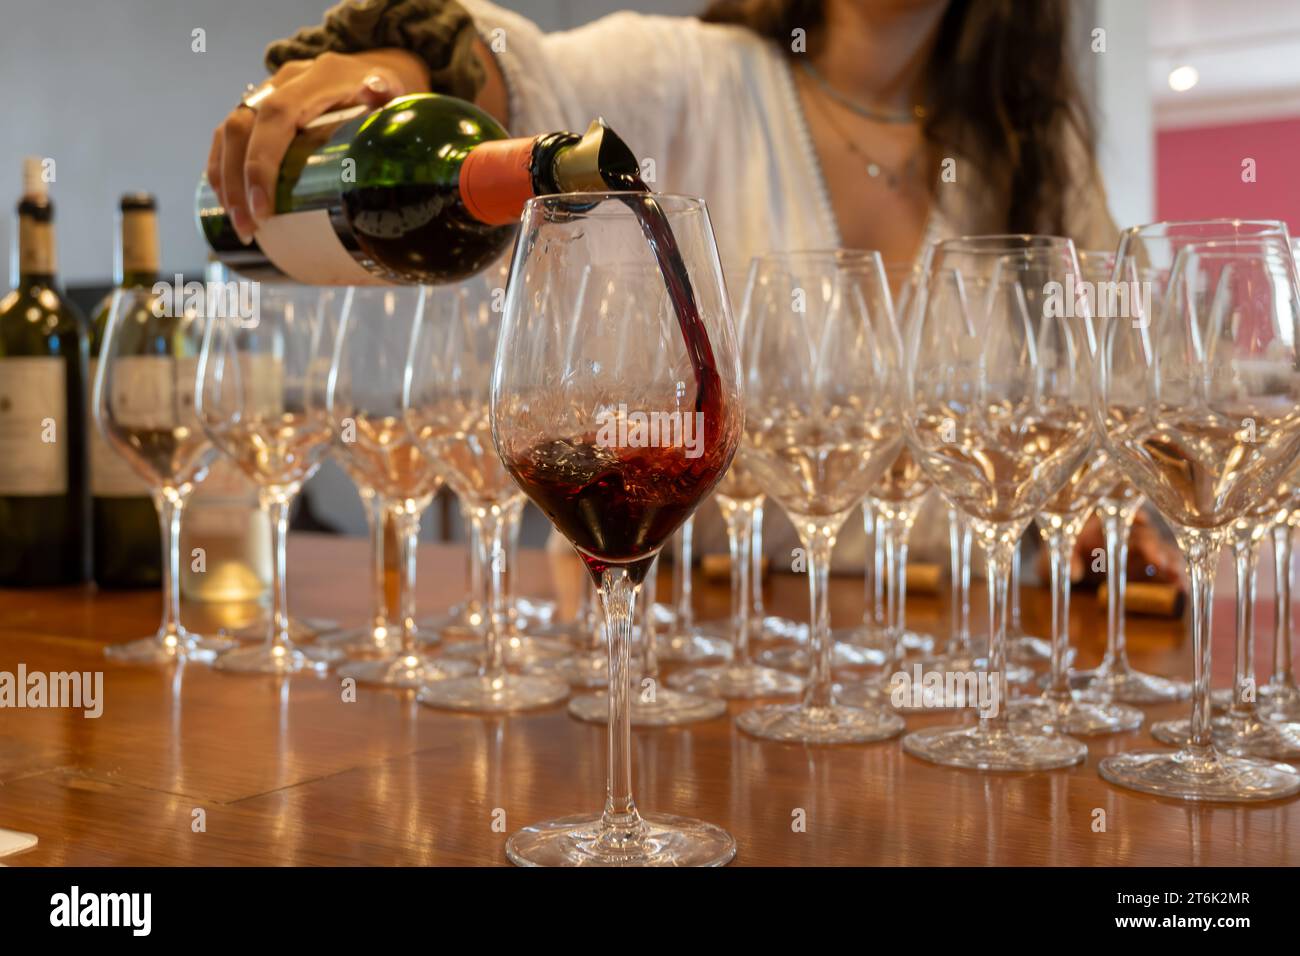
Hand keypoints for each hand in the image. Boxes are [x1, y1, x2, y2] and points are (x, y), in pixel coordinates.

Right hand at [207, 48, 429, 242]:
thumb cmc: (389, 95)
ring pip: (228, 133)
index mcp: (318, 77)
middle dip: (239, 182)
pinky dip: (222, 170)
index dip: (263, 162)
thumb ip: (387, 92)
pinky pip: (226, 137)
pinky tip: (228, 203)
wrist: (374, 73)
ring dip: (227, 182)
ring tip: (242, 227)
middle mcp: (285, 81)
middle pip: (243, 126)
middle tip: (249, 227)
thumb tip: (375, 90)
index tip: (264, 208)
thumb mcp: (396, 93)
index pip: (277, 116)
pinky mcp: (258, 109)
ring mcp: (267, 93)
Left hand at [1039, 509, 1184, 588]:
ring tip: (1178, 578)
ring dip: (1170, 562)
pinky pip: (1164, 568)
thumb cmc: (1060, 551)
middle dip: (1155, 547)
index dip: (1134, 517)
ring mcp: (1139, 548)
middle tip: (1162, 563)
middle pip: (1146, 535)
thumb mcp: (1058, 554)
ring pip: (1160, 551)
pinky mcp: (1146, 565)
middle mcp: (1126, 530)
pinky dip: (1173, 575)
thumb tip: (1074, 573)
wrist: (1062, 565)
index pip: (1124, 513)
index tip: (1142, 523)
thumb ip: (1066, 559)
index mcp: (1106, 519)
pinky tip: (1182, 587)